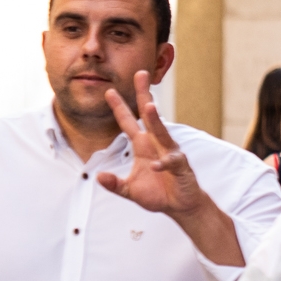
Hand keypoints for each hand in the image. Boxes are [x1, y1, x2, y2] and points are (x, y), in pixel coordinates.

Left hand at [95, 73, 215, 225]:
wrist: (181, 206)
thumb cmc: (158, 193)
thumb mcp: (130, 190)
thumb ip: (114, 184)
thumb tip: (98, 177)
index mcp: (143, 145)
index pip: (129, 122)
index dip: (119, 107)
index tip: (109, 91)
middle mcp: (157, 144)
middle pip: (149, 116)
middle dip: (144, 95)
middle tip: (140, 75)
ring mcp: (170, 153)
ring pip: (162, 133)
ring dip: (156, 121)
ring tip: (149, 107)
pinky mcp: (181, 166)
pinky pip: (172, 161)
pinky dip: (164, 163)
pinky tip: (156, 165)